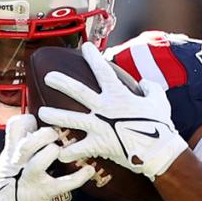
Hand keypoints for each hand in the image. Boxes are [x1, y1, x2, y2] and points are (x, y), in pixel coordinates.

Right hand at [0, 114, 94, 200]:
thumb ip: (19, 135)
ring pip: (38, 163)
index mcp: (12, 150)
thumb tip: (34, 117)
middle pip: (27, 145)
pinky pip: (64, 184)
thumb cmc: (12, 177)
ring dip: (53, 152)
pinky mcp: (44, 192)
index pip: (15, 126)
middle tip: (54, 135)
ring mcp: (31, 179)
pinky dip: (79, 177)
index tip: (36, 121)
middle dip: (44, 136)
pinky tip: (89, 169)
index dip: (27, 121)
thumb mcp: (9, 154)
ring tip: (60, 152)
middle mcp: (19, 163)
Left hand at [39, 42, 187, 179]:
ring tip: (41, 114)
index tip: (85, 47)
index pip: (103, 70)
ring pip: (70, 119)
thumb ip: (149, 88)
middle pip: (78, 91)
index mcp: (118, 94)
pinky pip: (79, 149)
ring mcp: (100, 126)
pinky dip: (68, 152)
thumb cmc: (160, 125)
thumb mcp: (158, 100)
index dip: (94, 57)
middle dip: (62, 82)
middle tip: (48, 76)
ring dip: (54, 116)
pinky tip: (59, 154)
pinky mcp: (99, 145)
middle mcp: (105, 107)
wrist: (159, 151)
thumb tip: (142, 83)